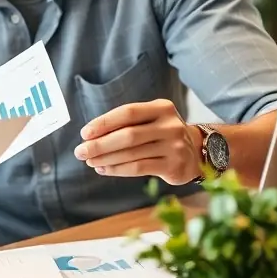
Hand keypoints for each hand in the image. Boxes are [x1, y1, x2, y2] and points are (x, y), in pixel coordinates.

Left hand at [74, 99, 201, 184]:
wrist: (196, 153)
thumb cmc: (161, 134)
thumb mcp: (149, 121)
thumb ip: (125, 124)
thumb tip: (89, 137)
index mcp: (162, 108)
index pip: (128, 112)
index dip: (104, 123)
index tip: (84, 133)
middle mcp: (170, 125)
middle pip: (128, 135)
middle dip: (100, 144)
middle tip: (80, 151)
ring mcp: (174, 146)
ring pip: (131, 153)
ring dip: (105, 159)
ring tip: (90, 161)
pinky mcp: (174, 166)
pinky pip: (139, 168)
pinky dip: (118, 169)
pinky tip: (104, 169)